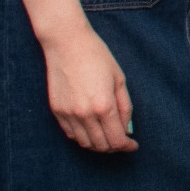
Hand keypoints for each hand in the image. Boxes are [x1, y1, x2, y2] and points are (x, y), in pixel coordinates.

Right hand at [42, 24, 136, 151]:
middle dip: (115, 147)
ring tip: (107, 136)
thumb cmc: (97, 56)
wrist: (66, 43)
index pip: (117, 140)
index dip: (127, 146)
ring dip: (99, 144)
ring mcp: (68, 114)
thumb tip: (127, 129)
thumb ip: (125, 107)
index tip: (133, 145)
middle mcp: (85, 114)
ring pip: (85, 143)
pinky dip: (83, 137)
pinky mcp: (57, 111)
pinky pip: (71, 134)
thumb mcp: (119, 79)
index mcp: (104, 105)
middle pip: (101, 146)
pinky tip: (91, 129)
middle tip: (121, 141)